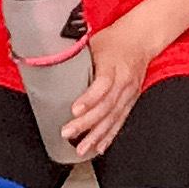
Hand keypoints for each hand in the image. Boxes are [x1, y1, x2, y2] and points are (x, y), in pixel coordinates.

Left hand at [62, 13, 159, 158]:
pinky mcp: (131, 101)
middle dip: (87, 123)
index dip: (89, 98)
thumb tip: (47, 60)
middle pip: (106, 105)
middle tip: (68, 132)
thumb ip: (75, 54)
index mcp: (113, 64)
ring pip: (113, 118)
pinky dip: (109, 136)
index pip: (103, 84)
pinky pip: (120, 121)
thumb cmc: (115, 40)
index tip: (74, 109)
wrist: (141, 39)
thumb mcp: (94, 41)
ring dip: (97, 135)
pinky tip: (99, 147)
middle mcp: (123, 81)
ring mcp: (129, 93)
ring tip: (82, 148)